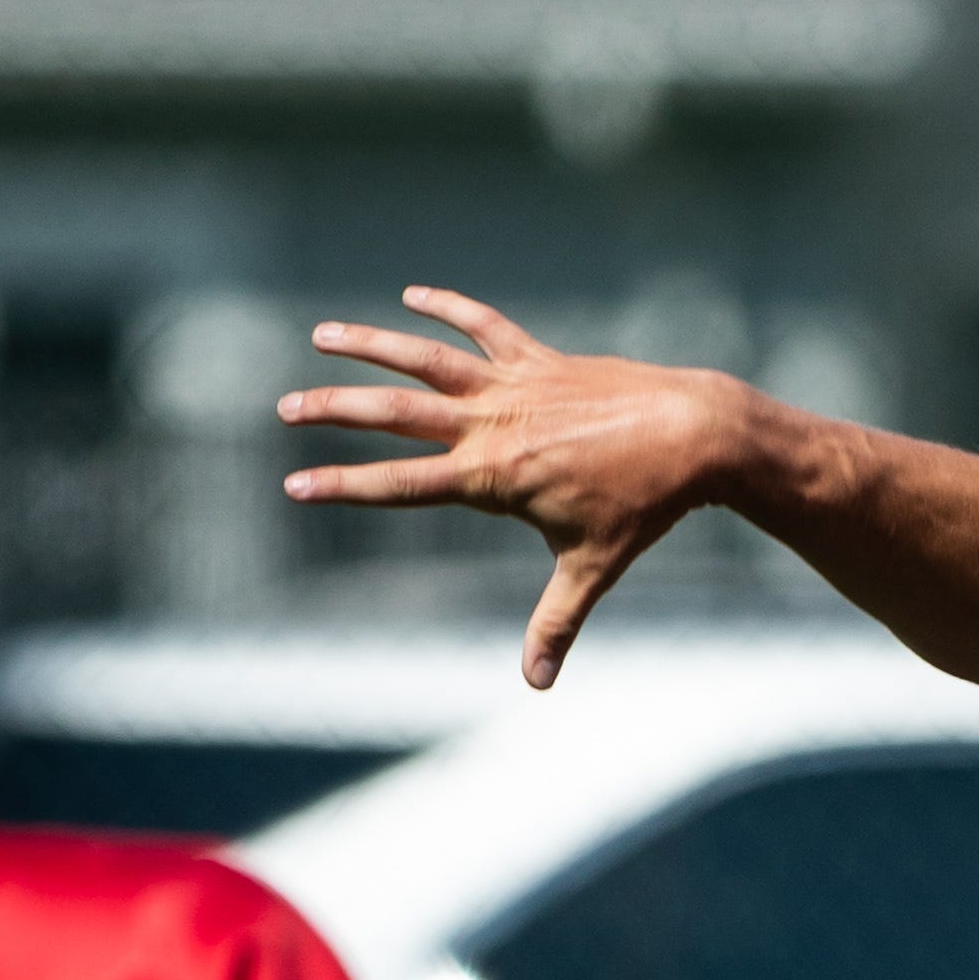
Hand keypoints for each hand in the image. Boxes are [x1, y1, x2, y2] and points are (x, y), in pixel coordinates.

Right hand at [278, 287, 760, 687]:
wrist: (694, 434)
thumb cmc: (644, 507)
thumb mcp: (592, 568)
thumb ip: (556, 624)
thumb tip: (537, 684)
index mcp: (492, 476)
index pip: (400, 484)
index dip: (344, 486)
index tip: (295, 485)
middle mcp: (492, 424)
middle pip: (396, 413)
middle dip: (335, 409)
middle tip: (284, 406)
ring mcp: (515, 386)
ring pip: (427, 358)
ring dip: (372, 343)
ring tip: (321, 335)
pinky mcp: (541, 359)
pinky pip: (486, 327)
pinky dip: (449, 308)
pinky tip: (411, 295)